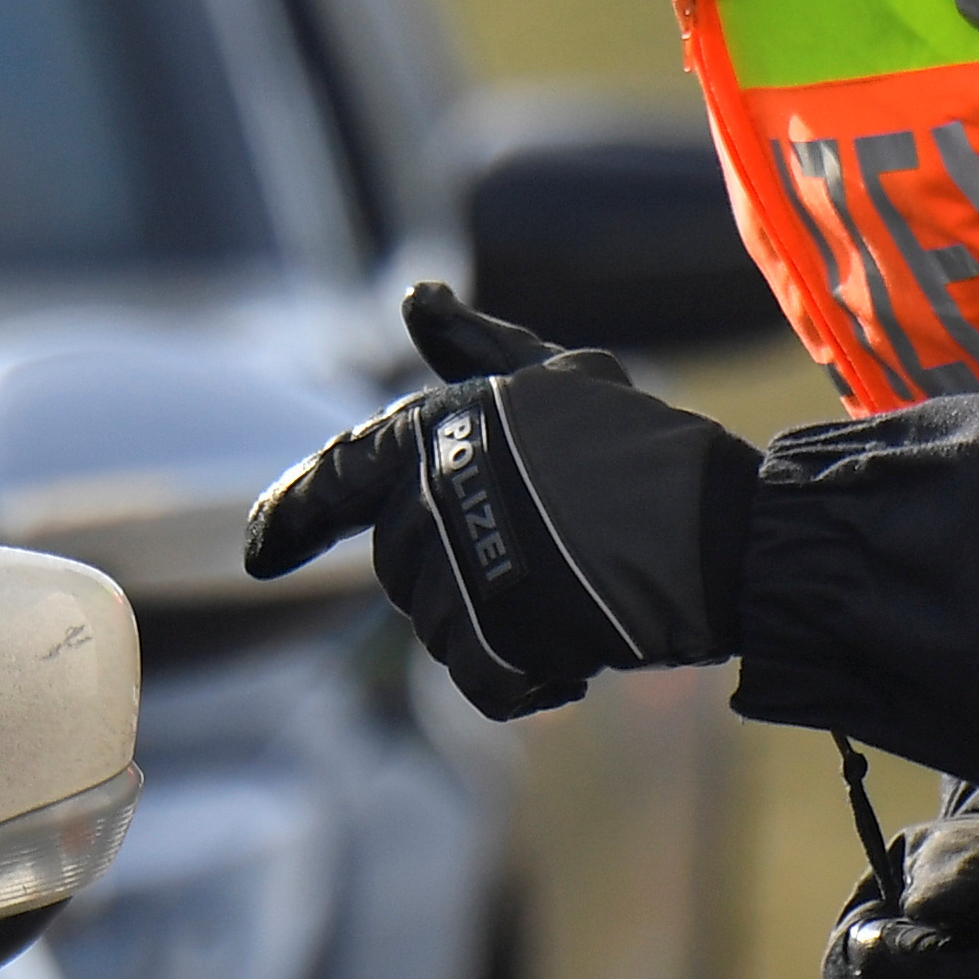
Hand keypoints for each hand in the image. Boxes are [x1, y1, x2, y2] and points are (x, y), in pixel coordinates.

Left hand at [239, 283, 749, 719]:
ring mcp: (455, 569)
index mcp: (432, 430)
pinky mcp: (491, 636)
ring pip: (441, 627)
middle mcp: (426, 497)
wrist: (721, 529)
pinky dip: (527, 680)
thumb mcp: (560, 378)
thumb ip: (479, 347)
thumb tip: (416, 298)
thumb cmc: (640, 448)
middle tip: (550, 553)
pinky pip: (481, 681)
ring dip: (501, 622)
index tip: (257, 551)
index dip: (289, 515)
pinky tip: (577, 655)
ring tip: (575, 588)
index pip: (337, 473)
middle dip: (464, 572)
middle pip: (402, 567)